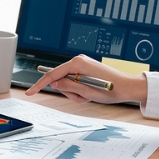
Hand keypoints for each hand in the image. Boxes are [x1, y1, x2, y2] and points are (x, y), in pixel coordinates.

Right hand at [26, 54, 146, 104]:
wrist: (128, 87)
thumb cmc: (112, 90)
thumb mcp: (87, 93)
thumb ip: (68, 87)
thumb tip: (54, 84)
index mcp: (77, 63)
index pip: (52, 74)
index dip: (40, 84)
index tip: (30, 92)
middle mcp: (78, 60)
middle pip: (60, 79)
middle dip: (69, 92)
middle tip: (83, 98)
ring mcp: (81, 64)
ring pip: (67, 82)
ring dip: (75, 93)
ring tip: (89, 96)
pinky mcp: (85, 69)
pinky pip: (74, 81)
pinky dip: (80, 90)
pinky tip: (90, 92)